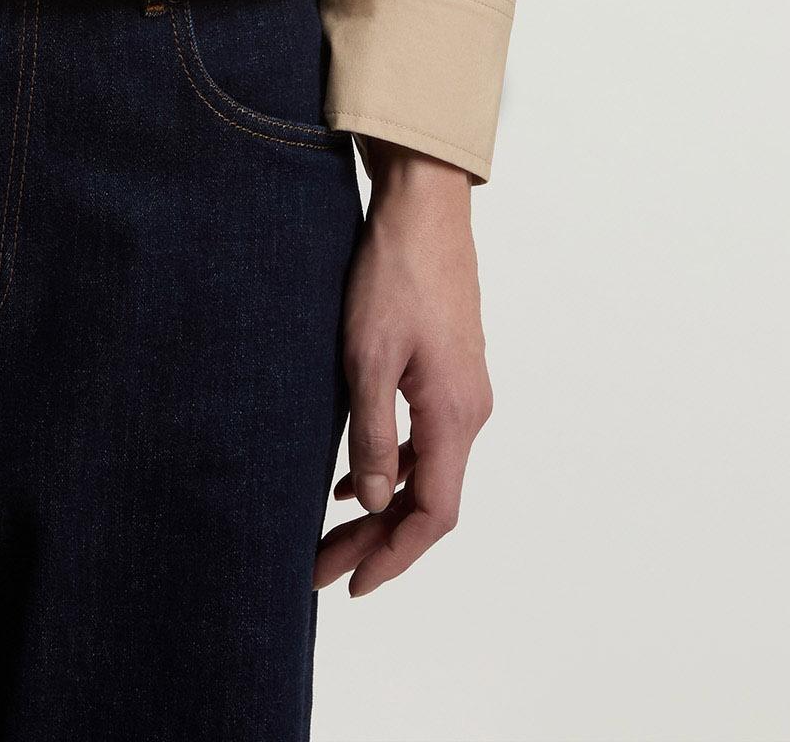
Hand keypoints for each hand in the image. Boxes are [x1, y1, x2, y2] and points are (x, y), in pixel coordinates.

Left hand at [315, 142, 493, 598]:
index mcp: (454, 415)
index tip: (352, 584)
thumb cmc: (395, 272)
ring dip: (381, 507)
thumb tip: (376, 501)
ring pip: (426, 471)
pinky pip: (424, 439)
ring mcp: (462, 389)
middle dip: (377, 542)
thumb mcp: (368, 355)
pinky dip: (390, 466)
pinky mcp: (448, 369)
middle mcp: (469, 411)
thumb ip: (374, 432)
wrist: (424, 205)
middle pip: (428, 500)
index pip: (433, 515)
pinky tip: (354, 476)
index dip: (394, 557)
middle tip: (321, 568)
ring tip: (330, 535)